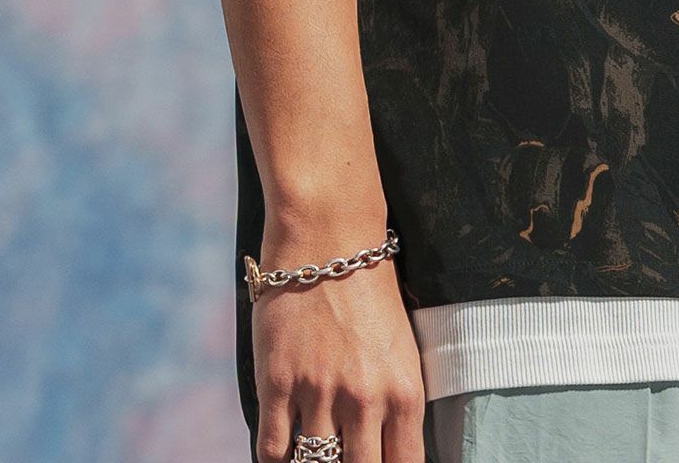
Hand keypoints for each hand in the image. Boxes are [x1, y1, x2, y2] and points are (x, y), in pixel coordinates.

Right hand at [253, 218, 426, 462]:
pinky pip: (273, 452)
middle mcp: (366, 400)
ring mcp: (320, 393)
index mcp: (405, 392)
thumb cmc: (373, 291)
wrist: (330, 238)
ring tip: (314, 453)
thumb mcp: (402, 350)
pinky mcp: (279, 384)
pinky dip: (277, 460)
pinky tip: (283, 452)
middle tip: (341, 459)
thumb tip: (391, 451)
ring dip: (313, 462)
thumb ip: (396, 405)